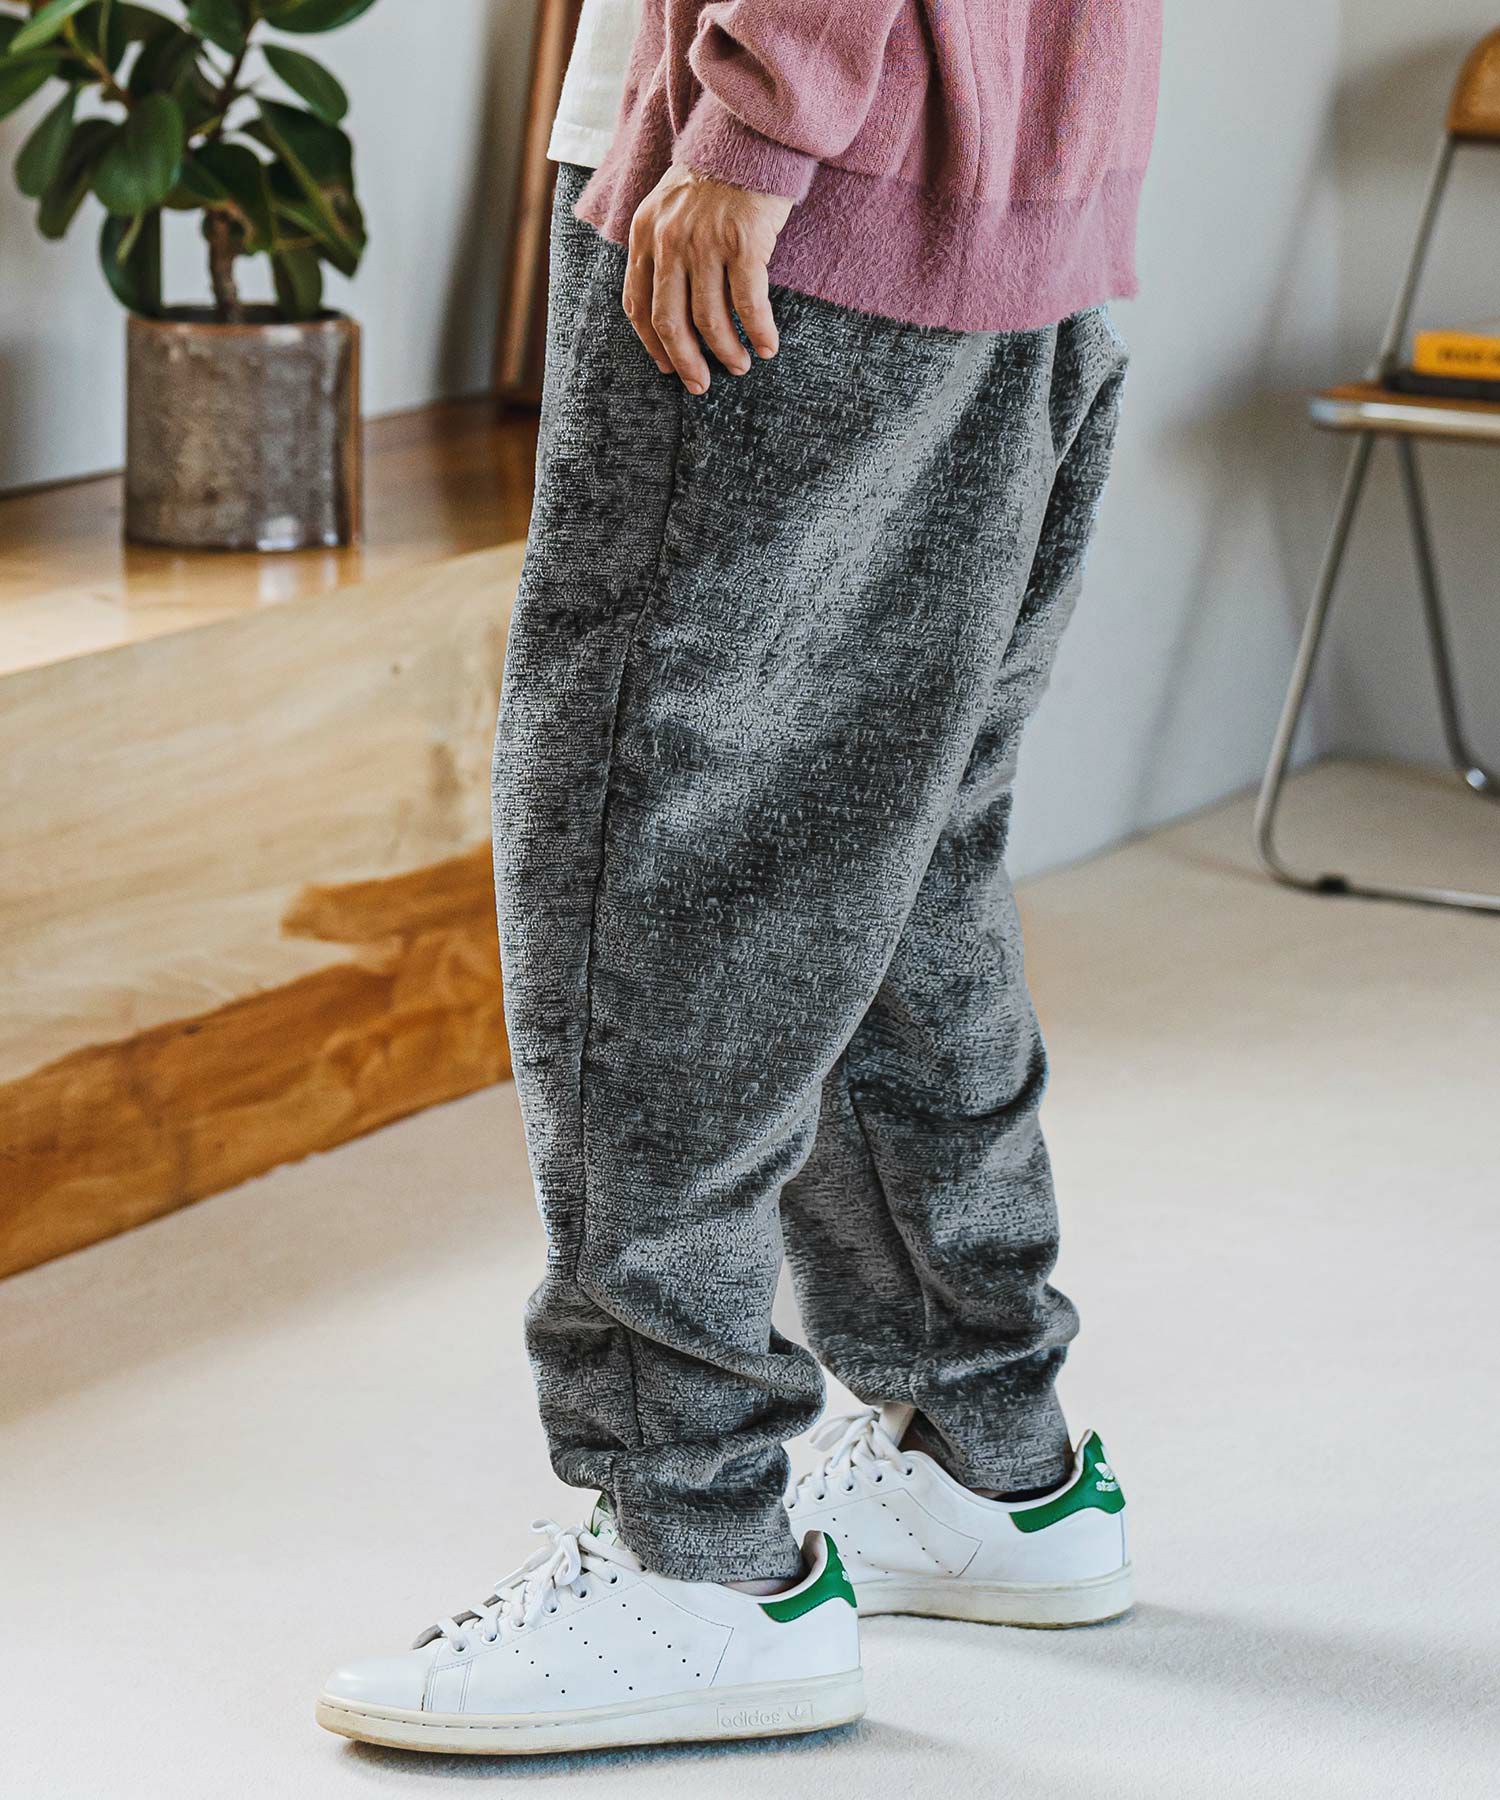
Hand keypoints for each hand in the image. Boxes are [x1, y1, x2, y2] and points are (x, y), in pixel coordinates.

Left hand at [624, 162, 792, 392]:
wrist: (750, 135)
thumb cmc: (716, 177)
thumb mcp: (671, 206)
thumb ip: (662, 246)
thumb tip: (672, 304)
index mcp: (645, 234)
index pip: (637, 304)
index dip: (653, 344)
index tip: (669, 367)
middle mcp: (669, 240)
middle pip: (670, 322)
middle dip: (687, 362)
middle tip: (701, 384)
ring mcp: (705, 242)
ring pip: (710, 319)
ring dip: (726, 351)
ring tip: (740, 364)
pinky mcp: (743, 243)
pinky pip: (748, 303)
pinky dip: (759, 332)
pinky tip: (767, 347)